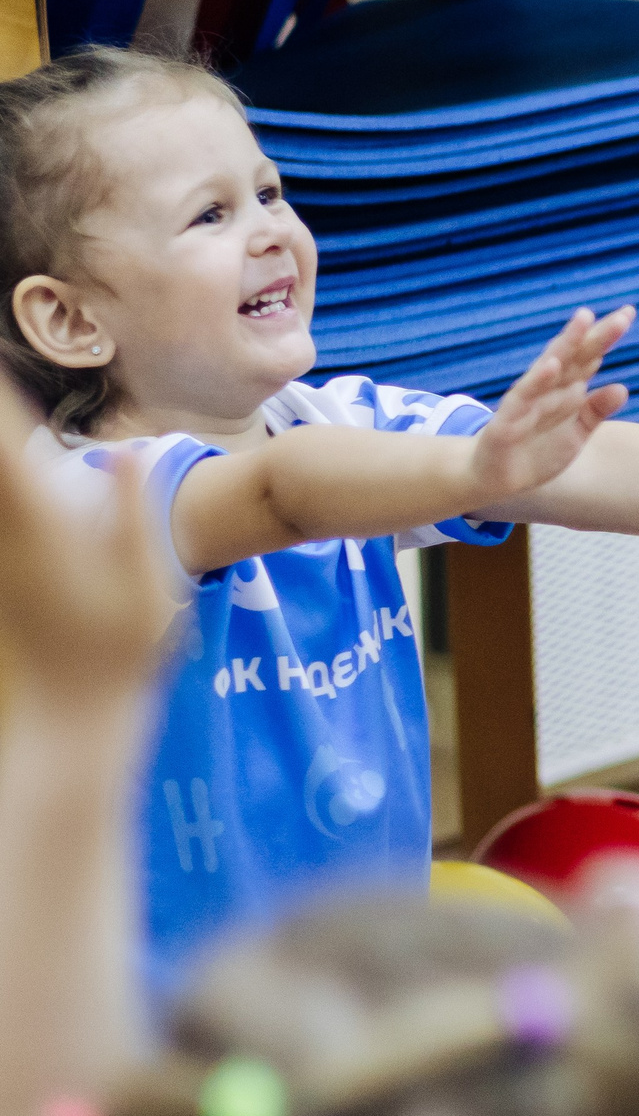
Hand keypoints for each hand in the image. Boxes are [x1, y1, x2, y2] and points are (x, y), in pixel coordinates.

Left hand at [0, 390, 168, 709]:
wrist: (68, 713)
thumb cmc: (118, 651)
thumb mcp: (147, 580)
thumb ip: (131, 512)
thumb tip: (123, 455)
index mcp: (45, 526)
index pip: (13, 446)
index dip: (2, 402)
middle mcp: (7, 535)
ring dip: (1, 454)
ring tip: (3, 418)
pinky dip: (6, 489)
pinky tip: (18, 485)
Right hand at [471, 307, 632, 502]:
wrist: (496, 478)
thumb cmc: (537, 450)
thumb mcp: (576, 433)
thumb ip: (596, 411)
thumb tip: (622, 388)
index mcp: (564, 389)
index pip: (588, 357)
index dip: (605, 336)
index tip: (628, 312)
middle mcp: (546, 388)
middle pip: (574, 356)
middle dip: (595, 334)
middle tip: (623, 315)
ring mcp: (526, 401)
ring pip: (549, 368)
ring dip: (566, 344)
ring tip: (585, 320)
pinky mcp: (507, 421)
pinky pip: (523, 398)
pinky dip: (537, 381)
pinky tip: (551, 366)